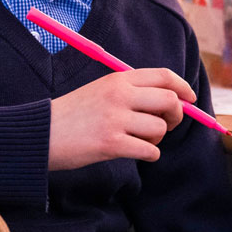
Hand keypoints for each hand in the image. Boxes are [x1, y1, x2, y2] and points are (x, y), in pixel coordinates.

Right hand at [47, 69, 193, 170]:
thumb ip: (130, 92)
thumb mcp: (100, 91)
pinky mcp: (111, 144)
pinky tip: (137, 153)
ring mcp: (115, 119)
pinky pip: (150, 151)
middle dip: (177, 115)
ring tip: (141, 141)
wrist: (41, 133)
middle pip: (169, 100)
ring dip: (157, 139)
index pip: (163, 76)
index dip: (183, 87)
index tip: (189, 99)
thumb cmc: (73, 115)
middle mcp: (119, 95)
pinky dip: (150, 155)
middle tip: (167, 125)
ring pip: (160, 128)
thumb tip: (170, 101)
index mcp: (117, 80)